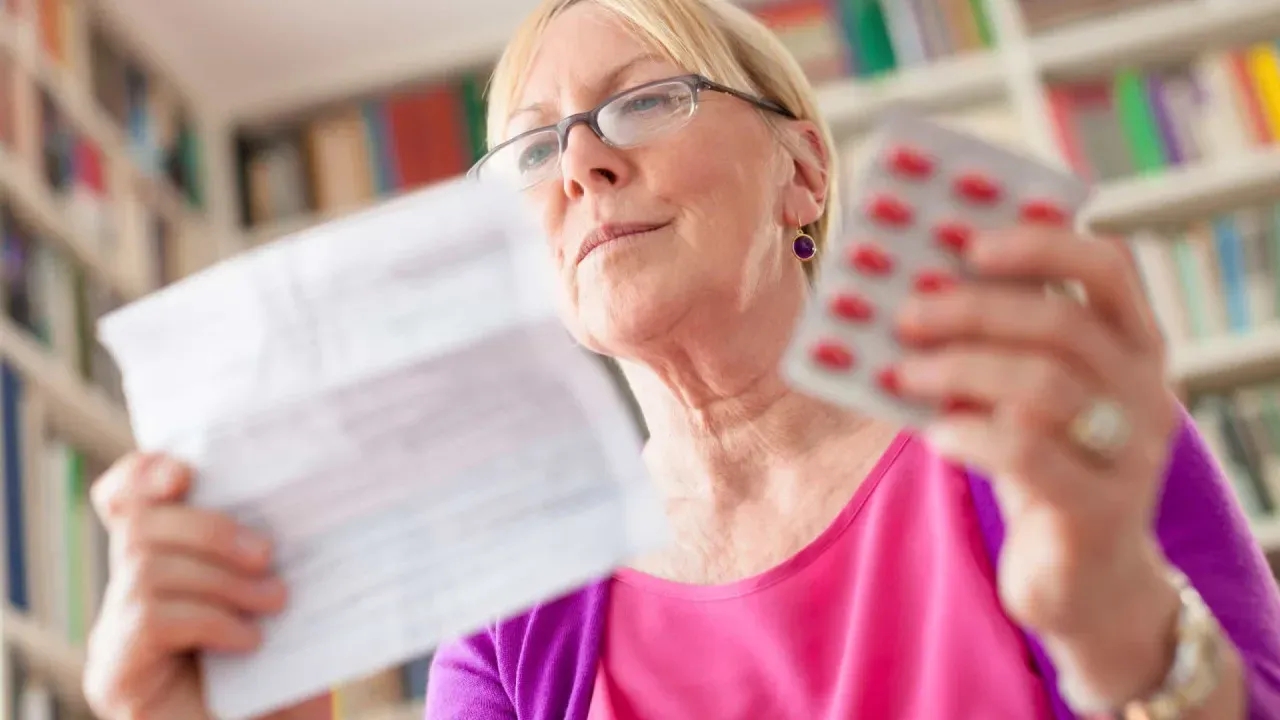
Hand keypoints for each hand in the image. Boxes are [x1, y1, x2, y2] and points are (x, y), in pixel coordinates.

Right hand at [83, 452, 292, 719]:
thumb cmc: (291, 673)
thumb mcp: (287, 599)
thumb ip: (269, 553)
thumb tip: (297, 490)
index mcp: (168, 564)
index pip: (127, 500)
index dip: (144, 474)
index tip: (186, 471)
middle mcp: (130, 596)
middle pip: (141, 526)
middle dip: (209, 529)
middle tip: (268, 555)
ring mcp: (117, 638)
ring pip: (146, 568)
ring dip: (220, 578)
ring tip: (274, 602)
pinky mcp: (116, 677)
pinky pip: (150, 619)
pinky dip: (210, 619)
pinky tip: (250, 641)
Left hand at [890, 226, 1183, 708]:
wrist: (1085, 582)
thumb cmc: (1043, 467)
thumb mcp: (1028, 398)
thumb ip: (995, 347)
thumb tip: (909, 288)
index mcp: (1134, 345)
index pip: (1109, 268)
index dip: (1042, 242)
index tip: (970, 237)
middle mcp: (1146, 391)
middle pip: (1062, 324)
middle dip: (974, 309)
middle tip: (905, 311)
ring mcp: (1129, 453)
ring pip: (1043, 386)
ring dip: (960, 369)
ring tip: (901, 370)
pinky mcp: (1099, 510)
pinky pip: (1028, 454)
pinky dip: (970, 432)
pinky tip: (932, 433)